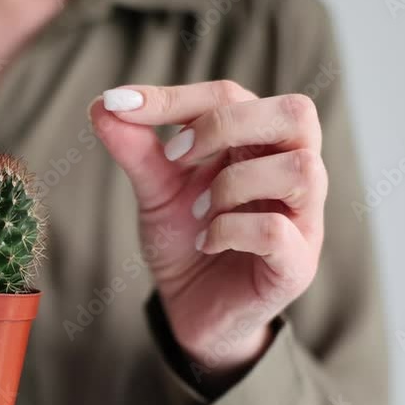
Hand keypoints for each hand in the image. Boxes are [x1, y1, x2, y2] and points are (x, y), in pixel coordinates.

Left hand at [90, 81, 326, 389]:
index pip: (233, 95)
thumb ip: (136, 148)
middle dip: (225, 125)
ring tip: (197, 211)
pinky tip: (205, 243)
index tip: (122, 106)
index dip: (177, 97)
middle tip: (175, 156)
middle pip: (297, 113)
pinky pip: (276, 231)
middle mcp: (292, 171)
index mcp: (260, 143)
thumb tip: (101, 104)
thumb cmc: (187, 240)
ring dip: (232, 184)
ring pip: (300, 170)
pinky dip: (230, 230)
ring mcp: (303, 219)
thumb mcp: (156, 190)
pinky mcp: (296, 264)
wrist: (191, 310)